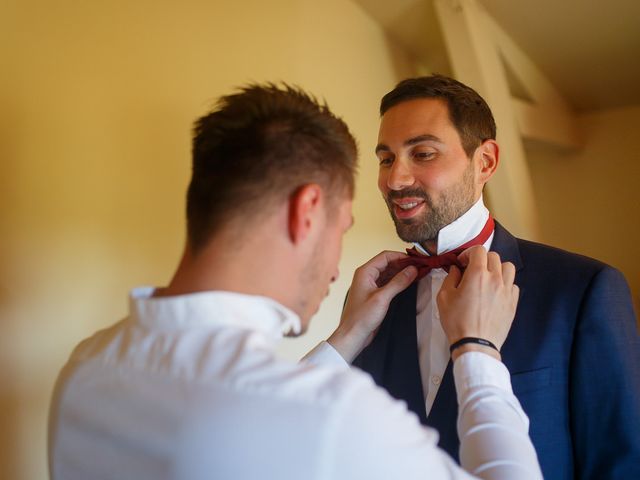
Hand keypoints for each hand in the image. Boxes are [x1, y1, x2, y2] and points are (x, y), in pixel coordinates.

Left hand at [327, 251, 417, 361]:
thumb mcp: (382, 298)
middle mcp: (366, 276)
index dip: (401, 256)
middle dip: (403, 264)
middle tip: (419, 266)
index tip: (415, 260)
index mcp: (365, 272)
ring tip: (417, 273)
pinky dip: (398, 281)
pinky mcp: (374, 294)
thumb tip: (412, 270)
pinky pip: (387, 282)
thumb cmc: (361, 317)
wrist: (353, 334)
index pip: (385, 256)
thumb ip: (398, 282)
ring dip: (401, 272)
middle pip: (387, 263)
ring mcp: (370, 285)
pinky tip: (408, 282)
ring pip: (388, 273)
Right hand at [437, 246, 518, 360]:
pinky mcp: (513, 303)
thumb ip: (450, 278)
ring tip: (488, 278)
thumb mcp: (444, 297)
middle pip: (494, 256)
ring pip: (508, 267)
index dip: (469, 253)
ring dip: (497, 268)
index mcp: (477, 275)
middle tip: (472, 269)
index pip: (479, 250)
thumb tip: (456, 270)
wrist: (475, 344)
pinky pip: (513, 285)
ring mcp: (506, 291)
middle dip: (481, 259)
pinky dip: (505, 284)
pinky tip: (495, 292)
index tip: (462, 262)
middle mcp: (495, 279)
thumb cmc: (457, 321)